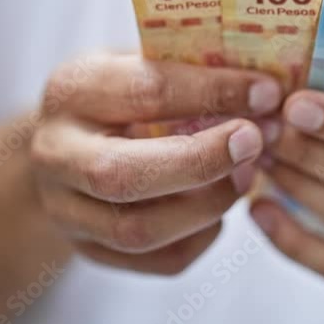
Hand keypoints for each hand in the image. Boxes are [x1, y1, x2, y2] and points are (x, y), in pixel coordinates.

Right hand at [31, 54, 281, 274]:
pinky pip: (159, 260)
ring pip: (138, 231)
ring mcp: (65, 211)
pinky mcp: (90, 251)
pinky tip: (218, 207)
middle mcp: (56, 155)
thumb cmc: (117, 96)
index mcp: (71, 92)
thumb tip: (265, 91)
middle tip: (255, 143)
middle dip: (201, 162)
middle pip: (122, 175)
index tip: (267, 93)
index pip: (145, 93)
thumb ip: (188, 72)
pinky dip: (202, 236)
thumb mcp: (138, 64)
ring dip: (207, 206)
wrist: (63, 146)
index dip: (212, 93)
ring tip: (245, 177)